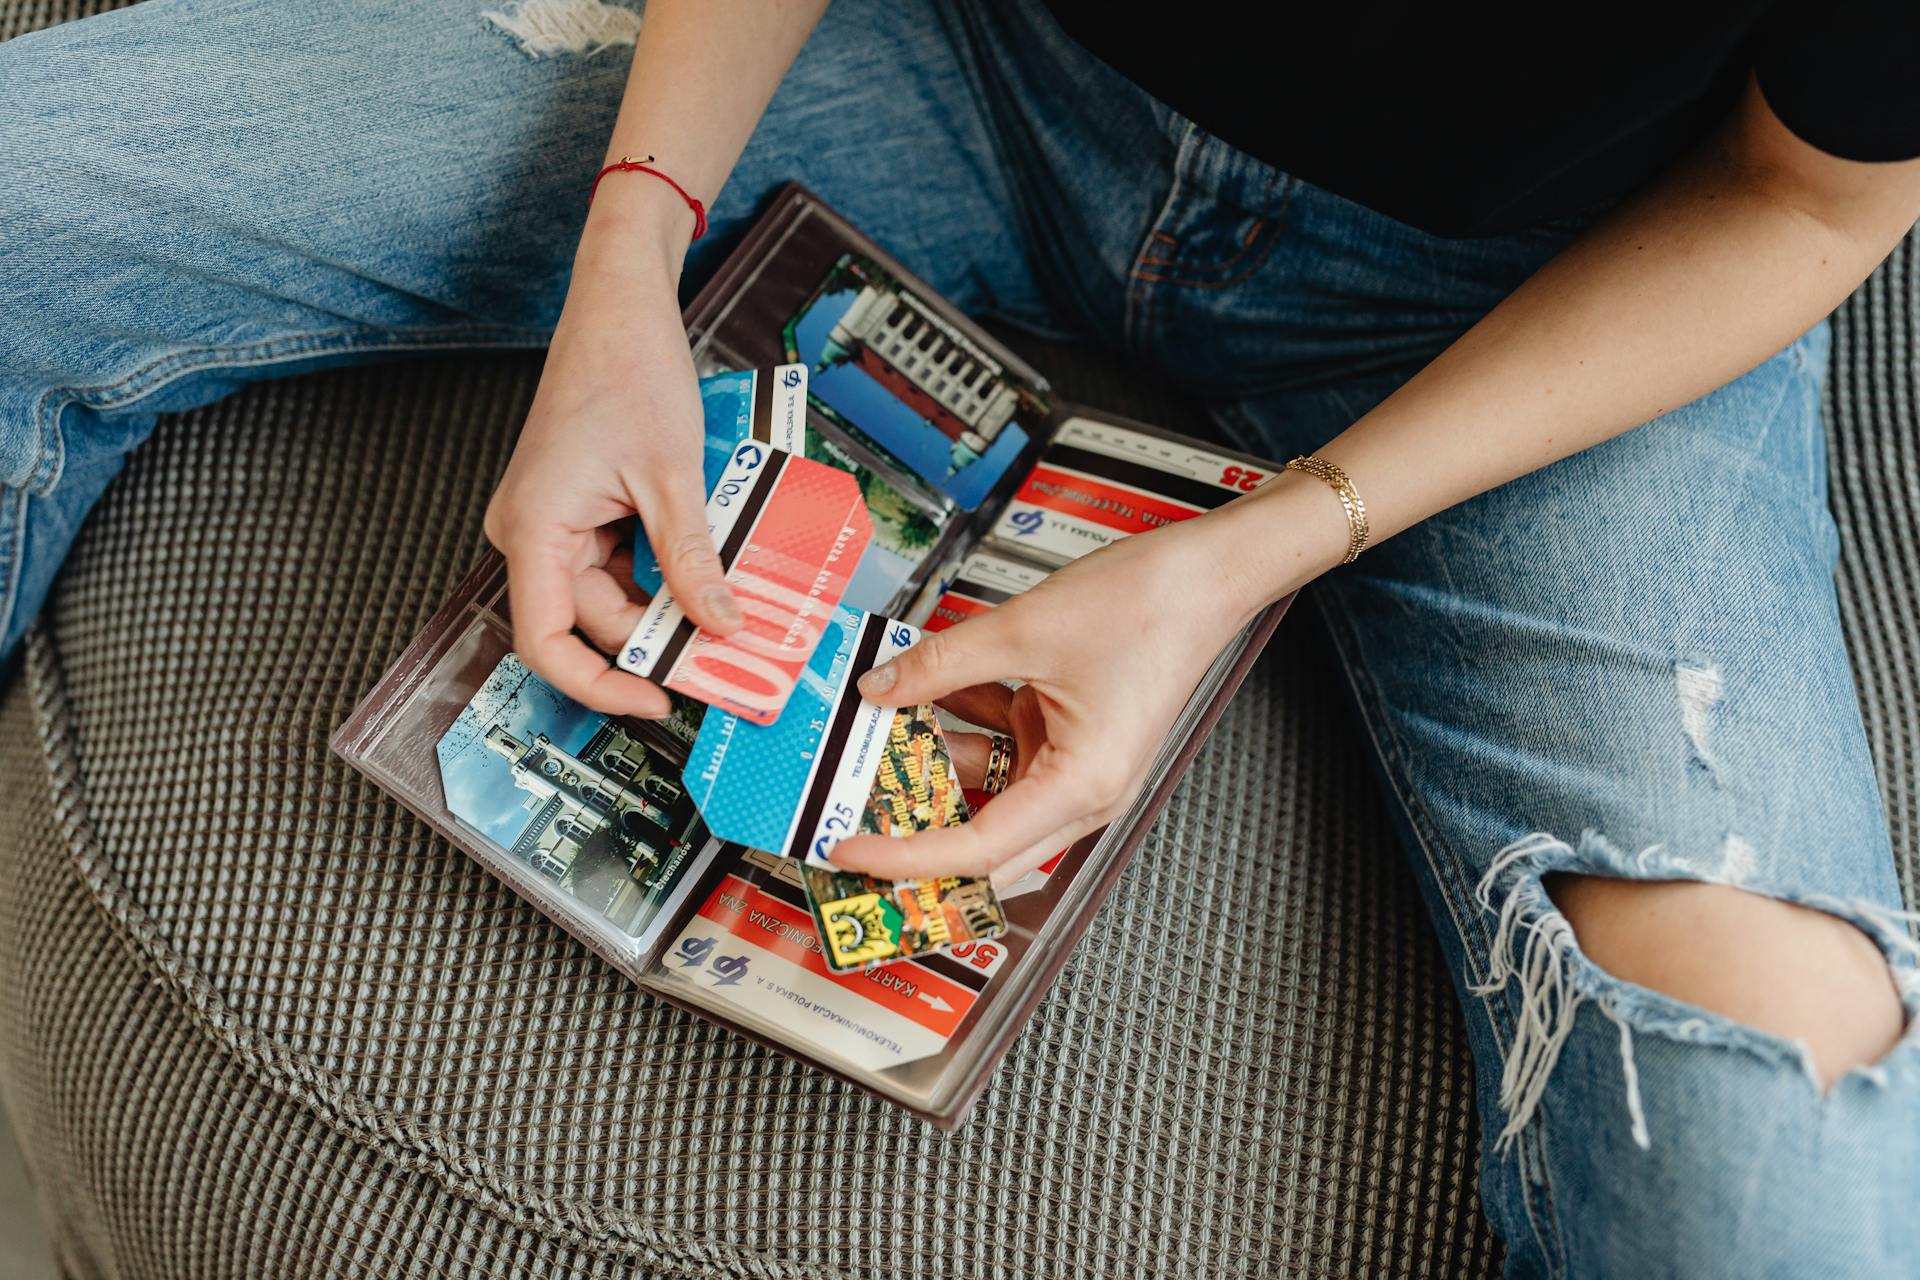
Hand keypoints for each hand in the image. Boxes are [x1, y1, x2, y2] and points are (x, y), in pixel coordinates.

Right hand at [484, 220, 735, 717]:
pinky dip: (660, 575)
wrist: (619, 305)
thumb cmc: (627, 366)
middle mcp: (529, 531)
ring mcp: (551, 522)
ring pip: (608, 596)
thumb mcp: (673, 477)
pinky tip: (704, 575)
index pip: (545, 641)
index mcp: (532, 527)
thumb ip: (694, 561)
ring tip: (724, 614)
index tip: (656, 698)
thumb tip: (721, 627)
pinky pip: (616, 564)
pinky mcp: (576, 511)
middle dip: (654, 640)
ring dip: (663, 607)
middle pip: (588, 621)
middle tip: (723, 657)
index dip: (599, 682)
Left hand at [828, 482, 1342, 887]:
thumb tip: (880, 690)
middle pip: (984, 842)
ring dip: (936, 768)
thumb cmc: (1151, 606)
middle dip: (915, 832)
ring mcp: (1078, 768)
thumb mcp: (1023, 629)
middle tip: (851, 823)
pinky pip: (1004, 749)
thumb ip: (941, 664)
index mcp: (1082, 786)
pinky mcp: (1071, 738)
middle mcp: (1084, 792)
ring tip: (873, 744)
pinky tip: (920, 698)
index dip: (906, 855)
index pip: (977, 848)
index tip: (851, 849)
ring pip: (989, 791)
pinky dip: (965, 729)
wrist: (1208, 572)